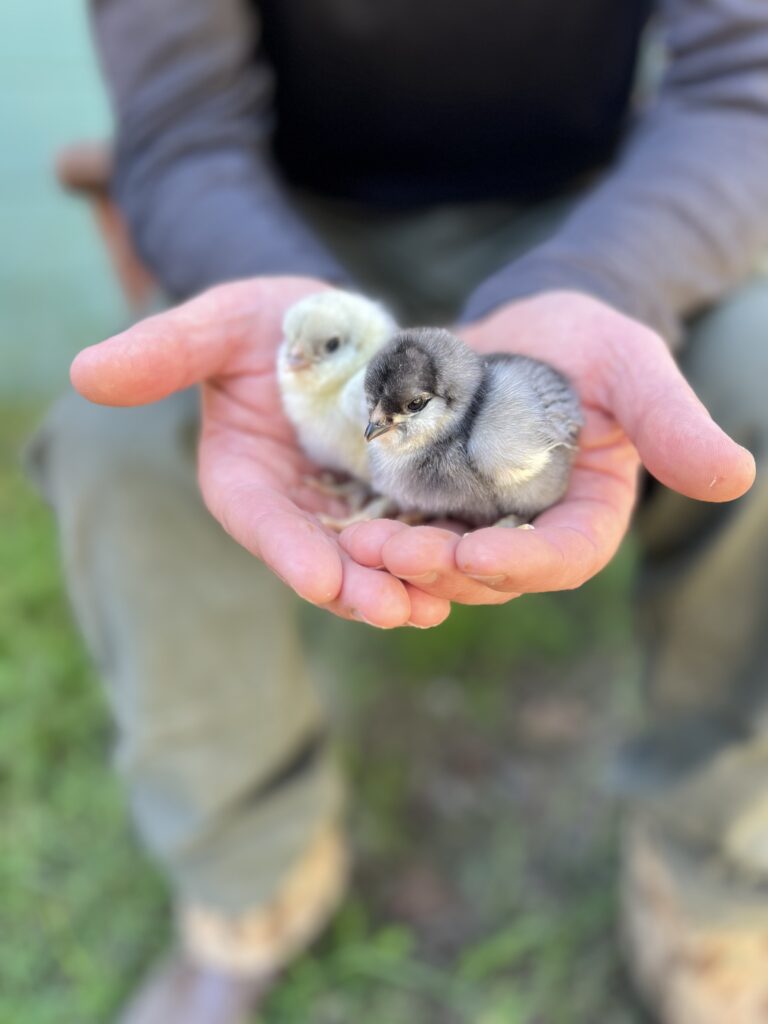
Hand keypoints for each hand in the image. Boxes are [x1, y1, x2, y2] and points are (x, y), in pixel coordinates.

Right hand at [70, 277, 449, 628]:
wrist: (325, 324)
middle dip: (355, 585)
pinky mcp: (389, 497)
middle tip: (393, 610)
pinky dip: (434, 553)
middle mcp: (293, 506)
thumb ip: (163, 353)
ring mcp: (344, 507)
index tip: (317, 580)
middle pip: (321, 555)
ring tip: (434, 605)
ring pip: (372, 557)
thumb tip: (84, 371)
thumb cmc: (261, 323)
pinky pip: (412, 531)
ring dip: (402, 583)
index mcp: (242, 478)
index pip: (259, 521)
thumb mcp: (215, 326)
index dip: (286, 550)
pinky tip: (469, 570)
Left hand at [339, 291, 754, 603]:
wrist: (523, 327)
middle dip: (443, 569)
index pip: (565, 557)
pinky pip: (407, 535)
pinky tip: (345, 529)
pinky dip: (381, 539)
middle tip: (392, 551)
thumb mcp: (631, 367)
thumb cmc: (585, 342)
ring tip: (359, 544)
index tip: (477, 551)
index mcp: (587, 513)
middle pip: (493, 574)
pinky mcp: (436, 506)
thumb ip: (671, 421)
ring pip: (442, 566)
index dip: (524, 563)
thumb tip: (736, 476)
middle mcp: (531, 531)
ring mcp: (480, 523)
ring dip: (401, 565)